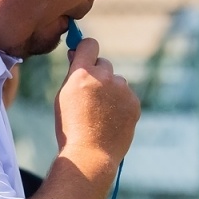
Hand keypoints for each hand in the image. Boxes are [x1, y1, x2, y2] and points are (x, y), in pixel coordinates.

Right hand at [54, 36, 139, 168]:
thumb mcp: (64, 97)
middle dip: (98, 75)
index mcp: (82, 74)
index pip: (90, 44)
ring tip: (100, 114)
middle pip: (104, 64)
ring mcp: (122, 90)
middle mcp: (104, 77)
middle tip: (90, 96)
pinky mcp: (134, 103)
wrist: (90, 154)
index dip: (86, 49)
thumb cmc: (71, 128)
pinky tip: (111, 120)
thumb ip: (73, 73)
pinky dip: (120, 104)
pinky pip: (127, 96)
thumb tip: (77, 54)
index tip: (84, 56)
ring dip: (110, 91)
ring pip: (116, 82)